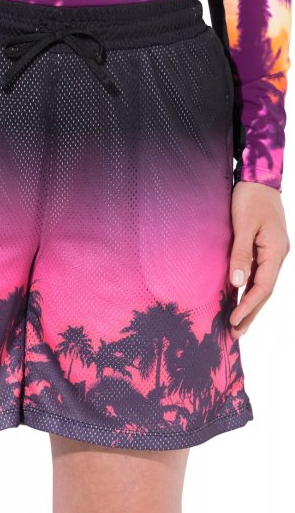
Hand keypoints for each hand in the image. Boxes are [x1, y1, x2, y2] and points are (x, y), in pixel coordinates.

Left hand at [228, 180, 289, 340]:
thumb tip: (237, 283)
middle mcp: (277, 255)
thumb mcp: (243, 225)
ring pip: (262, 286)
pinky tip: (240, 301)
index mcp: (276, 251)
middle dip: (250, 314)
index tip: (233, 320)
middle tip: (235, 334)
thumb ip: (241, 254)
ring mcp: (273, 253)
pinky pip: (258, 276)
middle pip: (264, 291)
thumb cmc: (251, 198)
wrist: (259, 178)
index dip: (248, 306)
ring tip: (237, 325)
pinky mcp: (265, 250)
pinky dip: (249, 291)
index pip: (262, 287)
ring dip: (250, 306)